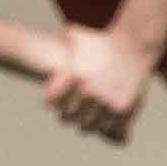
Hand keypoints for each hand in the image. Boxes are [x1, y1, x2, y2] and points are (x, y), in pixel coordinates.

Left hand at [40, 27, 152, 142]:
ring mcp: (107, 102)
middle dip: (67, 117)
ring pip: (88, 127)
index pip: (51, 102)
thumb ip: (55, 43)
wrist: (134, 44)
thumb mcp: (76, 36)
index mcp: (74, 75)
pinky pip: (109, 129)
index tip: (53, 103)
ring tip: (85, 120)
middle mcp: (89, 91)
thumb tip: (32, 40)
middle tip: (68, 115)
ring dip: (85, 125)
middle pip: (68, 118)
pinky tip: (104, 121)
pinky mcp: (123, 109)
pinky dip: (106, 128)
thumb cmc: (102, 40)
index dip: (51, 102)